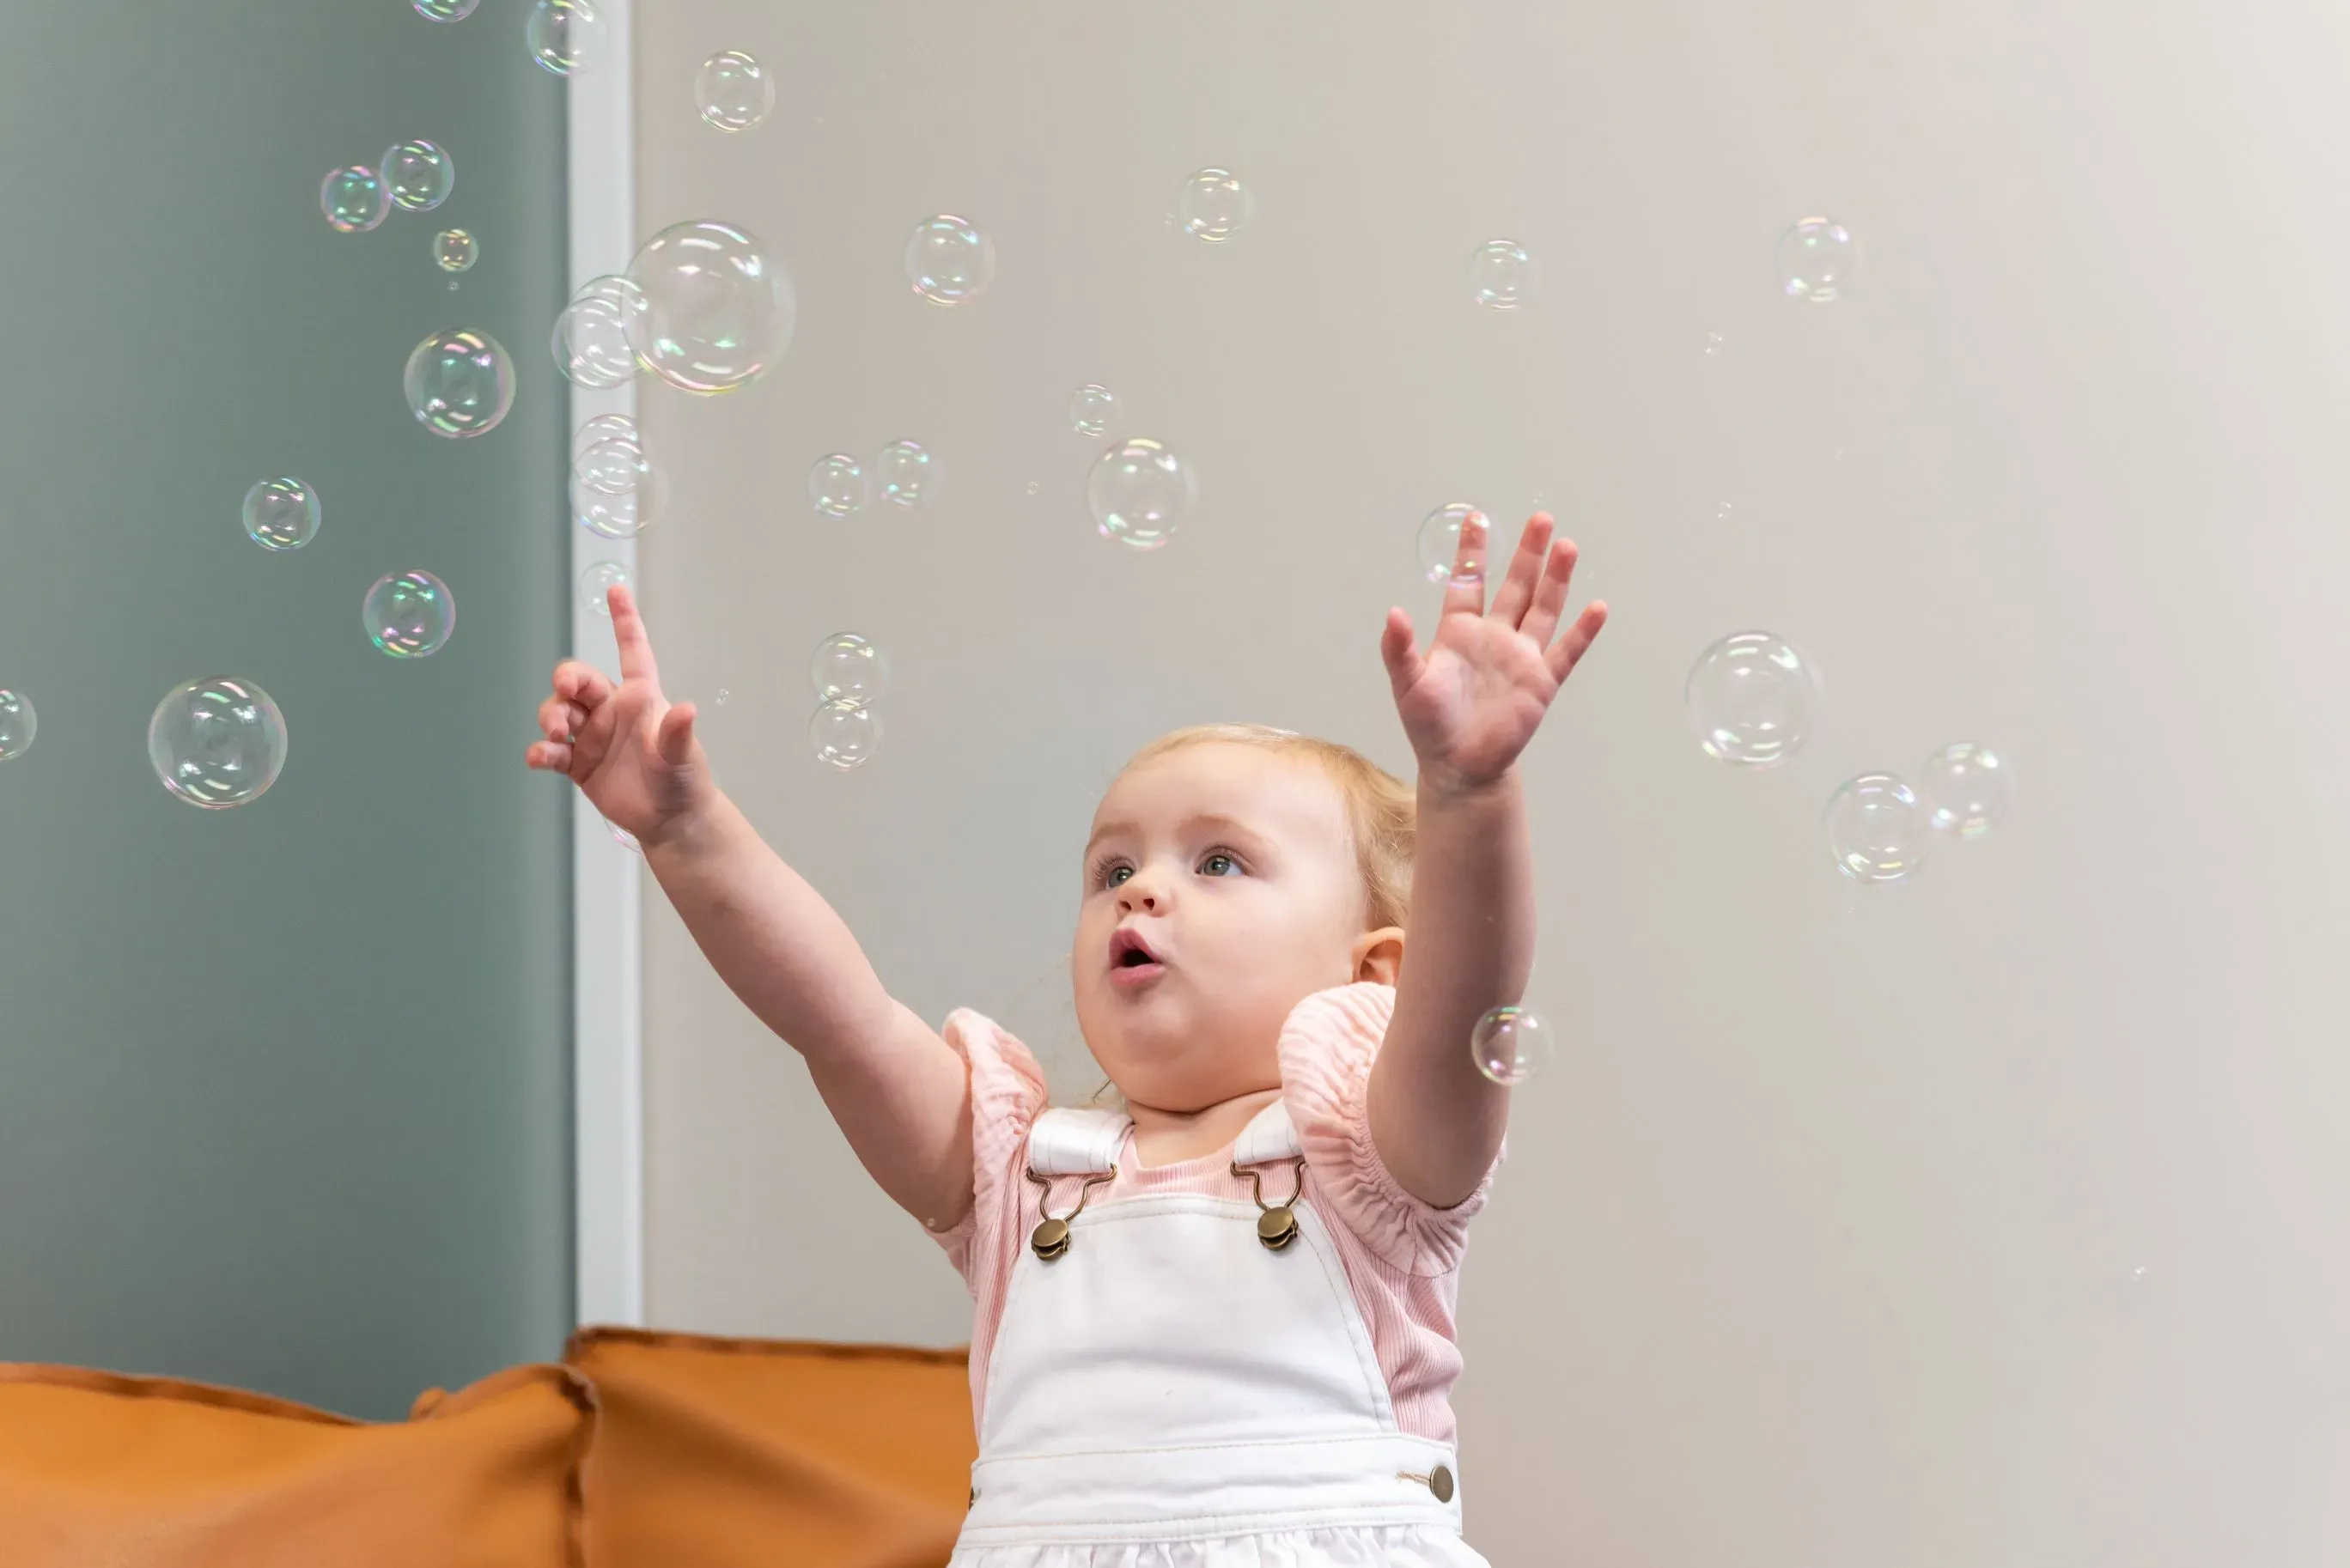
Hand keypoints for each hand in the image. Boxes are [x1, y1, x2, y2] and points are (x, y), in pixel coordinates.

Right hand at [525, 584, 712, 842]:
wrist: (671, 820)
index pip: (632, 651)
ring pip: (559, 712)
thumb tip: (688, 709)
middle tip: (566, 692)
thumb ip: (678, 734)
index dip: (624, 620)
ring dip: (551, 716)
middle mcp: (612, 711)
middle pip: (579, 681)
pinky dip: (541, 751)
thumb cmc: (683, 779)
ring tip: (557, 734)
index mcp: (641, 698)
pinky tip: (540, 758)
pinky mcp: (577, 763)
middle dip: (567, 680)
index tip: (617, 589)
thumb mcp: (681, 756)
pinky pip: (551, 751)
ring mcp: (592, 736)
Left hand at [1379, 511, 1607, 792]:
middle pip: (1516, 586)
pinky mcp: (1541, 682)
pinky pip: (1566, 651)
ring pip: (1543, 609)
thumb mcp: (1407, 683)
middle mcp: (1495, 637)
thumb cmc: (1429, 725)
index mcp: (1460, 632)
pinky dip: (1582, 631)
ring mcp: (1521, 657)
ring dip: (1556, 579)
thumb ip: (1400, 648)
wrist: (1459, 766)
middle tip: (1541, 519)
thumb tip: (1392, 613)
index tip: (1478, 517)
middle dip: (1528, 553)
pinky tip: (1597, 607)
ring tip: (1568, 547)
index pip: (1469, 581)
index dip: (1474, 552)